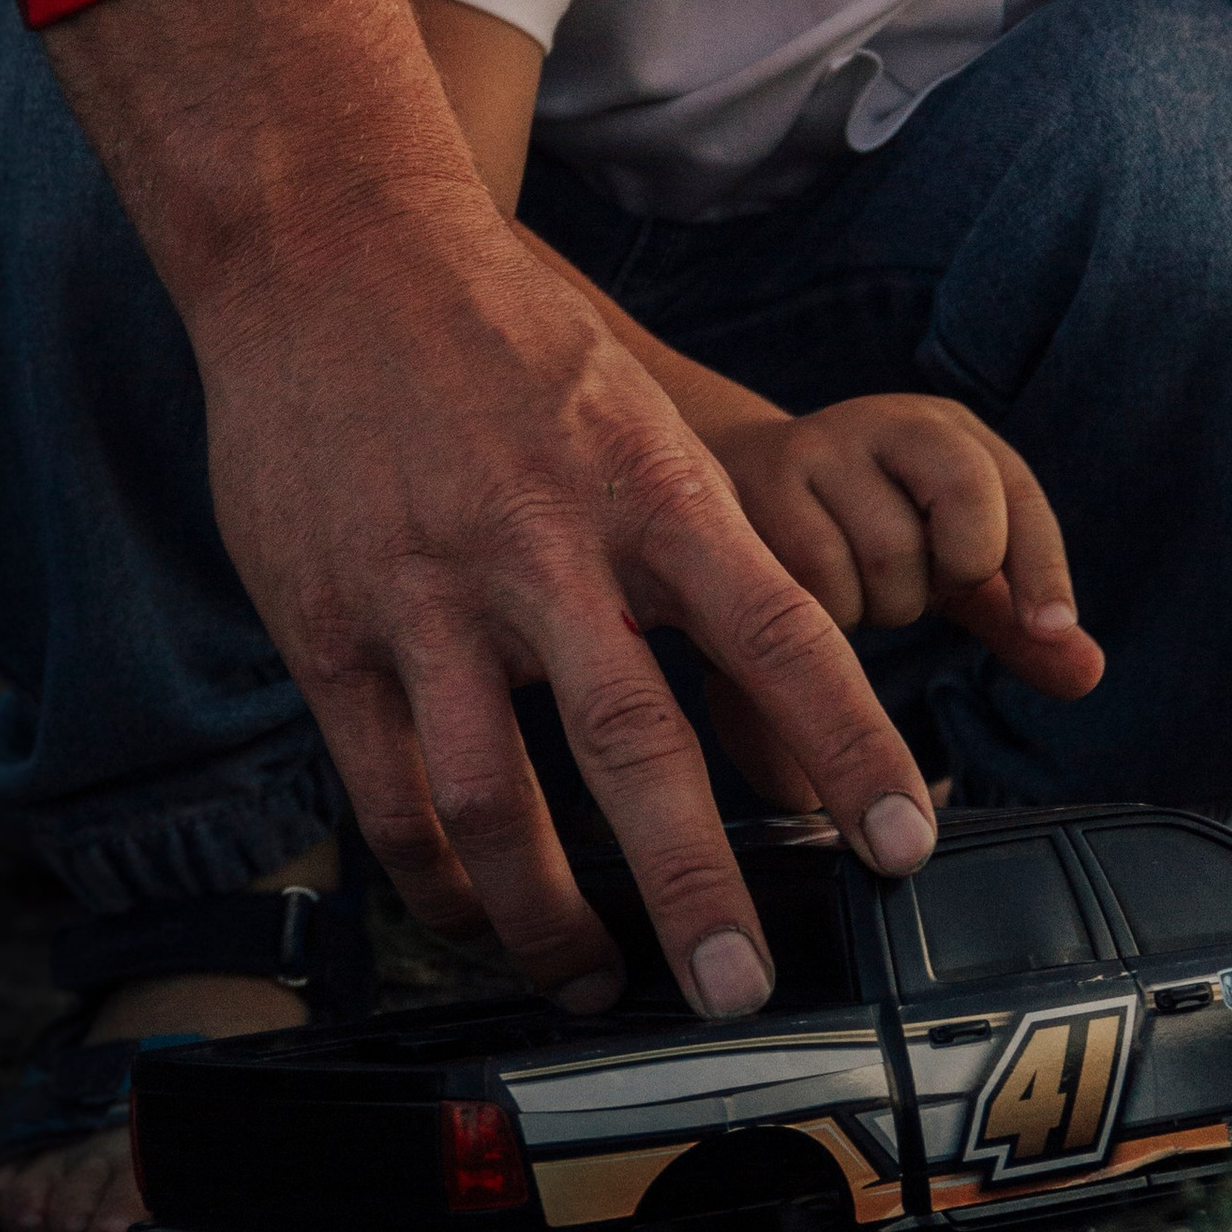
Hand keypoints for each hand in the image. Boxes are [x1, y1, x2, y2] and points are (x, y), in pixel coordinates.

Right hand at [46, 0, 939, 1022]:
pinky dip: (431, 876)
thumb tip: (781, 697)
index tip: (904, 842)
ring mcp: (425, 594)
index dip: (848, 745)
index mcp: (649, 486)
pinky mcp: (326, 626)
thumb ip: (694, 551)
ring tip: (590, 983)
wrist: (332, 245)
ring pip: (486, 795)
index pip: (778, 633)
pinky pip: (382, 786)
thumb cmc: (506, 343)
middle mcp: (544, 545)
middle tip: (737, 986)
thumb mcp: (635, 418)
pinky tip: (471, 918)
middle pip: (631, 743)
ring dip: (543, 915)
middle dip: (692, 881)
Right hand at [703, 397, 1104, 794]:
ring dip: (881, 603)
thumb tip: (1088, 676)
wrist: (732, 491)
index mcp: (946, 431)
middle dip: (947, 577)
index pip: (1016, 493)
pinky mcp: (761, 482)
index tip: (1048, 629)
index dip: (1040, 566)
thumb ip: (1014, 621)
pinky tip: (806, 593)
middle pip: (963, 517)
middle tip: (913, 588)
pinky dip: (829, 610)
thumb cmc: (863, 533)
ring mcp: (821, 447)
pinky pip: (823, 577)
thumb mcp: (945, 566)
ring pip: (892, 555)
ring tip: (851, 587)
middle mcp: (888, 422)